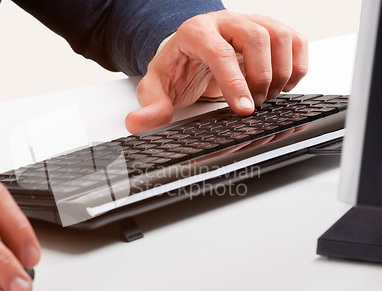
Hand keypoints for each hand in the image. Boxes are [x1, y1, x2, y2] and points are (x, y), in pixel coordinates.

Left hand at [126, 10, 307, 133]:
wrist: (189, 54)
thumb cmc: (176, 68)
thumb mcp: (155, 87)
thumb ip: (149, 106)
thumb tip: (137, 123)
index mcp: (195, 32)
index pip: (219, 53)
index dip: (234, 83)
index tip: (245, 109)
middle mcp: (225, 22)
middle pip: (256, 37)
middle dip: (260, 77)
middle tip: (254, 104)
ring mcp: (250, 23)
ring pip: (280, 35)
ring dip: (281, 72)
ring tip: (268, 97)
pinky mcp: (269, 30)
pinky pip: (295, 40)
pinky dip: (297, 65)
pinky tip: (284, 86)